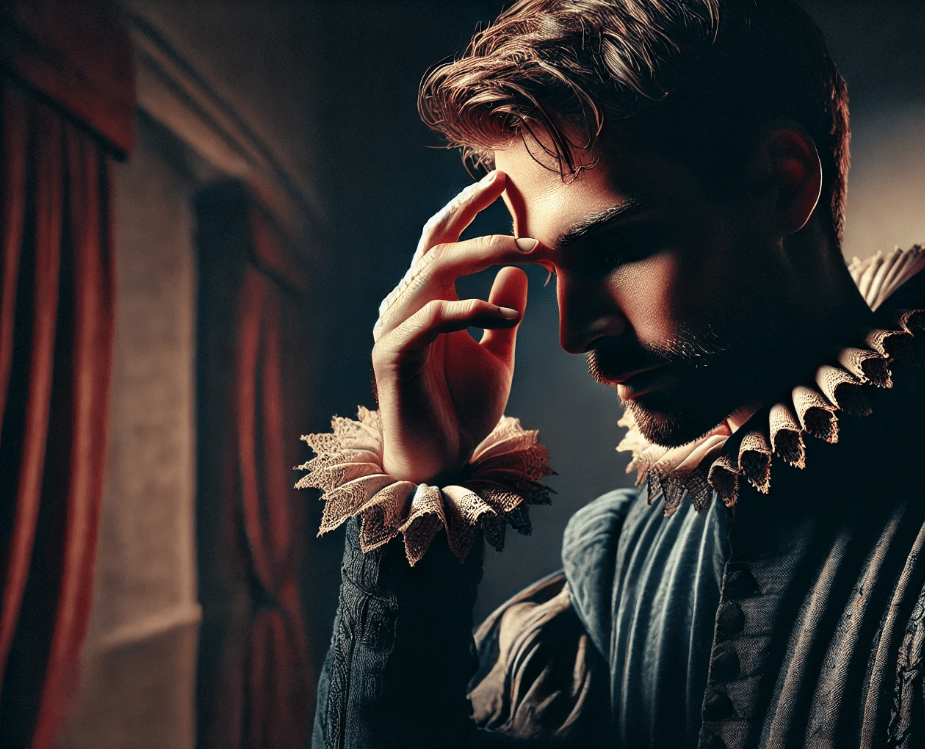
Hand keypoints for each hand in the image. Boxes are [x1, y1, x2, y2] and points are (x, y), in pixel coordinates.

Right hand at [371, 170, 535, 482]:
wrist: (441, 462)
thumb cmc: (462, 409)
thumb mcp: (496, 355)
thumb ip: (502, 315)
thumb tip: (517, 272)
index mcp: (426, 301)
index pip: (443, 240)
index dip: (468, 207)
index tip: (503, 180)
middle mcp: (404, 307)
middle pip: (436, 243)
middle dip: (475, 215)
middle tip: (513, 194)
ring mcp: (394, 330)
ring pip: (434, 271)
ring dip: (484, 255)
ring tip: (530, 253)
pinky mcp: (393, 357)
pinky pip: (432, 318)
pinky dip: (471, 308)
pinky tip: (506, 313)